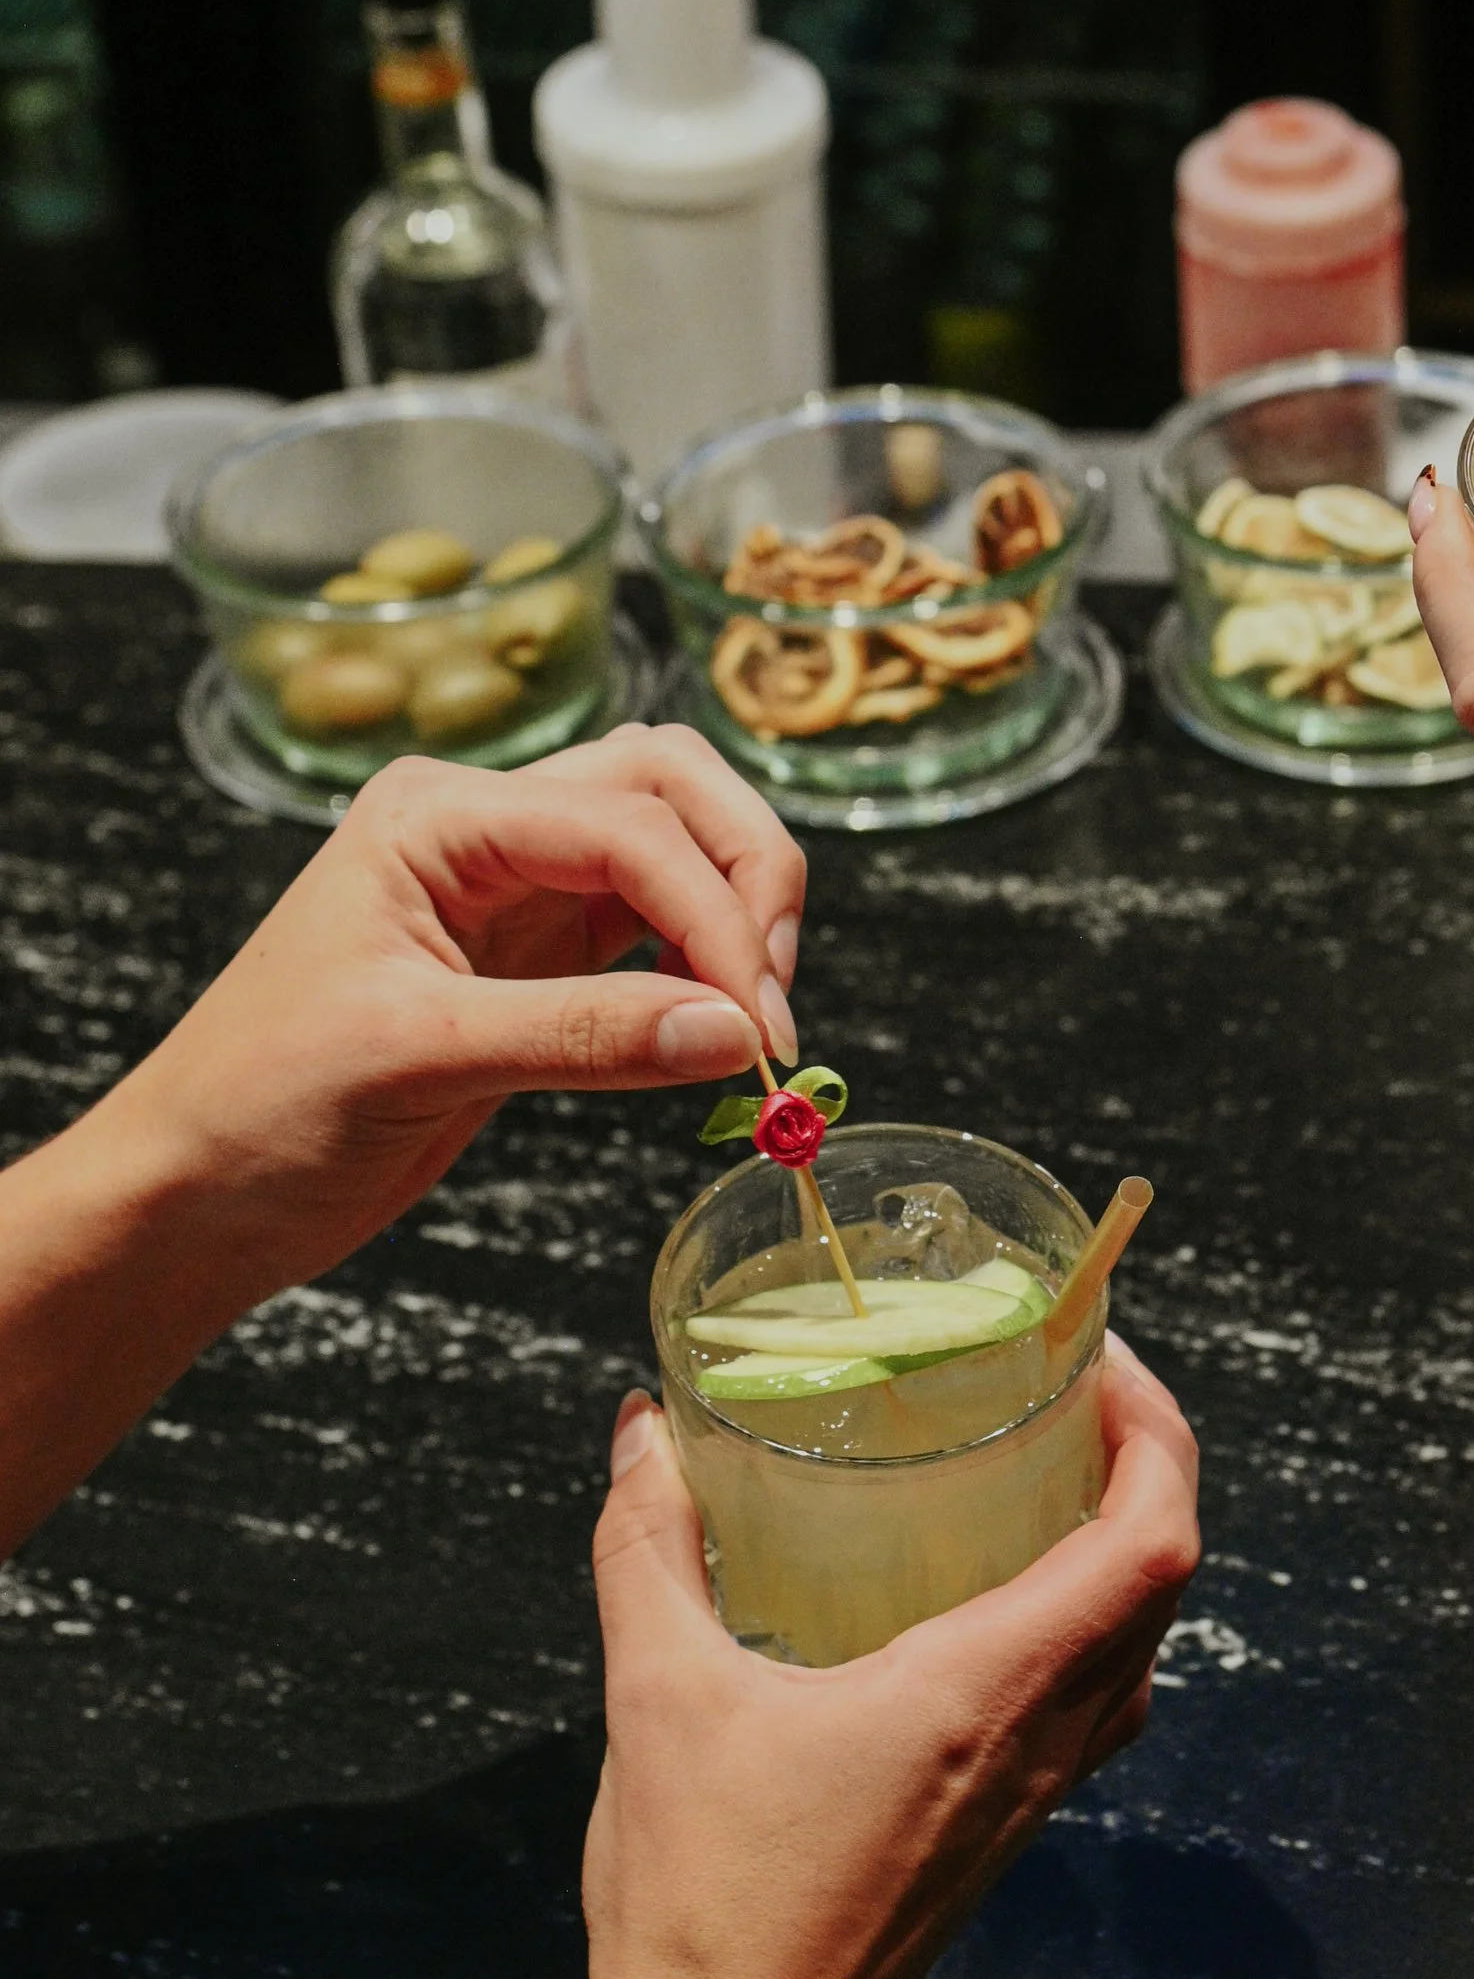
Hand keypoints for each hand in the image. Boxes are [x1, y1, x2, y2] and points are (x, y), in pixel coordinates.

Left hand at [109, 722, 807, 1299]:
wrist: (194, 1193)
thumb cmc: (256, 1107)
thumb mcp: (416, 1059)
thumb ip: (583, 1035)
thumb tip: (733, 1029)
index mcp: (435, 816)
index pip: (625, 823)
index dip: (713, 912)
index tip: (761, 1020)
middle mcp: (483, 827)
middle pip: (670, 785)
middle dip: (745, 872)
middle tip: (773, 994)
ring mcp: (516, 888)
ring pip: (676, 838)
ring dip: (737, 907)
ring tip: (754, 1015)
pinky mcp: (541, 956)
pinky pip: (657, 924)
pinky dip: (708, 961)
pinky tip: (719, 1024)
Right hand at [576, 1338, 1199, 1978]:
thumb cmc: (700, 1902)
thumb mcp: (658, 1694)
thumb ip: (650, 1547)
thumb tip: (640, 1429)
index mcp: (986, 1693)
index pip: (1151, 1542)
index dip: (1159, 1432)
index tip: (1101, 1361)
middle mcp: (1038, 1743)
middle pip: (1163, 1583)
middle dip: (1148, 1467)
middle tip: (1078, 1392)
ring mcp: (1030, 1799)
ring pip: (1136, 1650)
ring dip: (1125, 1549)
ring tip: (1050, 1474)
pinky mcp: (1000, 1835)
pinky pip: (1092, 1705)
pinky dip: (1084, 1624)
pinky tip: (994, 1602)